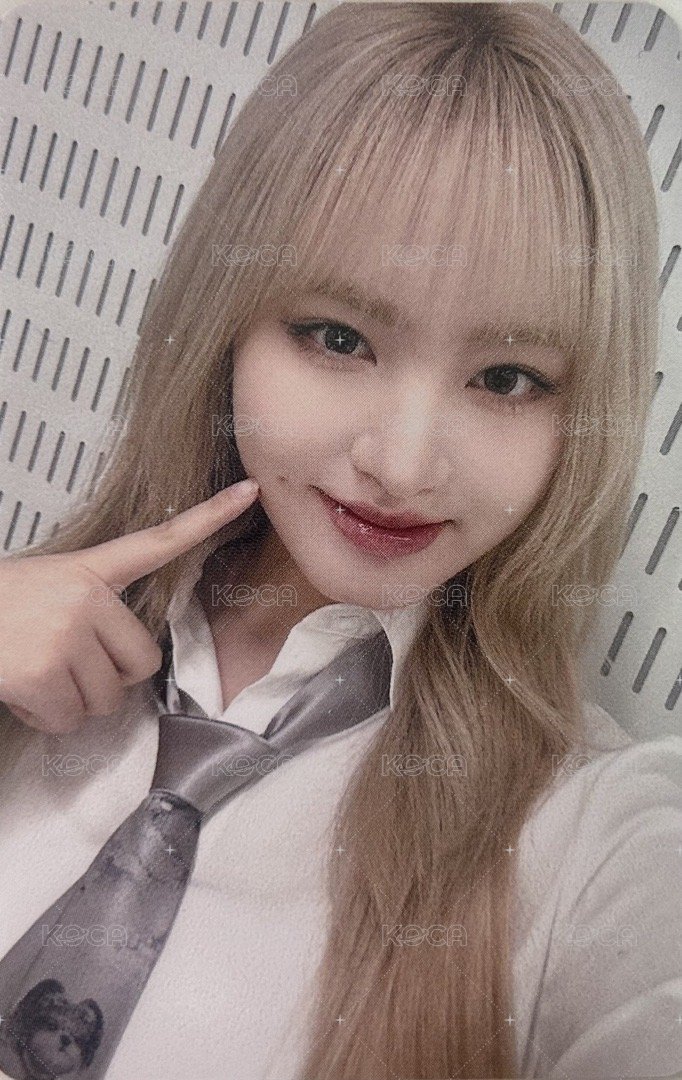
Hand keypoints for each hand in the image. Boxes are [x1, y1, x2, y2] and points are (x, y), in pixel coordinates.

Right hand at [0, 479, 258, 733]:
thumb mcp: (45, 590)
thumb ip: (91, 612)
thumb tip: (125, 669)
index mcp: (88, 569)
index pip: (158, 540)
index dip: (207, 519)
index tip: (249, 492)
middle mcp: (86, 597)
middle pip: (141, 663)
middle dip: (110, 680)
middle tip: (67, 667)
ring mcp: (67, 633)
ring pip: (106, 699)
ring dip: (73, 702)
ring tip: (34, 673)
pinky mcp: (45, 672)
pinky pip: (71, 719)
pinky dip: (47, 718)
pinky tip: (20, 690)